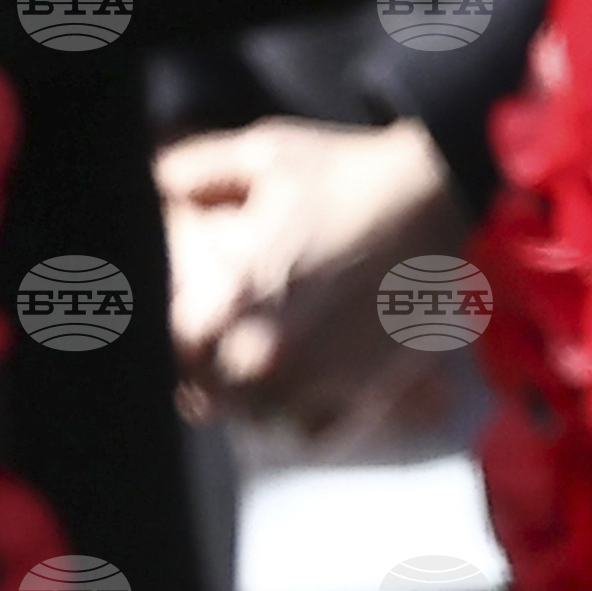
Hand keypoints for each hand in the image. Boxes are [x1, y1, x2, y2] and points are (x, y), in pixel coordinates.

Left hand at [156, 114, 461, 442]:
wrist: (440, 195)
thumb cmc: (349, 174)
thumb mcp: (264, 156)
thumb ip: (194, 172)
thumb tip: (150, 181)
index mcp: (230, 299)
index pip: (169, 350)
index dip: (173, 336)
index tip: (187, 318)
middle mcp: (265, 354)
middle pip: (203, 394)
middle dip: (206, 371)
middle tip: (218, 344)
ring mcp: (315, 384)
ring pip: (253, 422)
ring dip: (249, 400)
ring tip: (261, 363)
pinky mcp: (360, 396)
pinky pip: (307, 434)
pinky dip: (298, 419)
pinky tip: (301, 384)